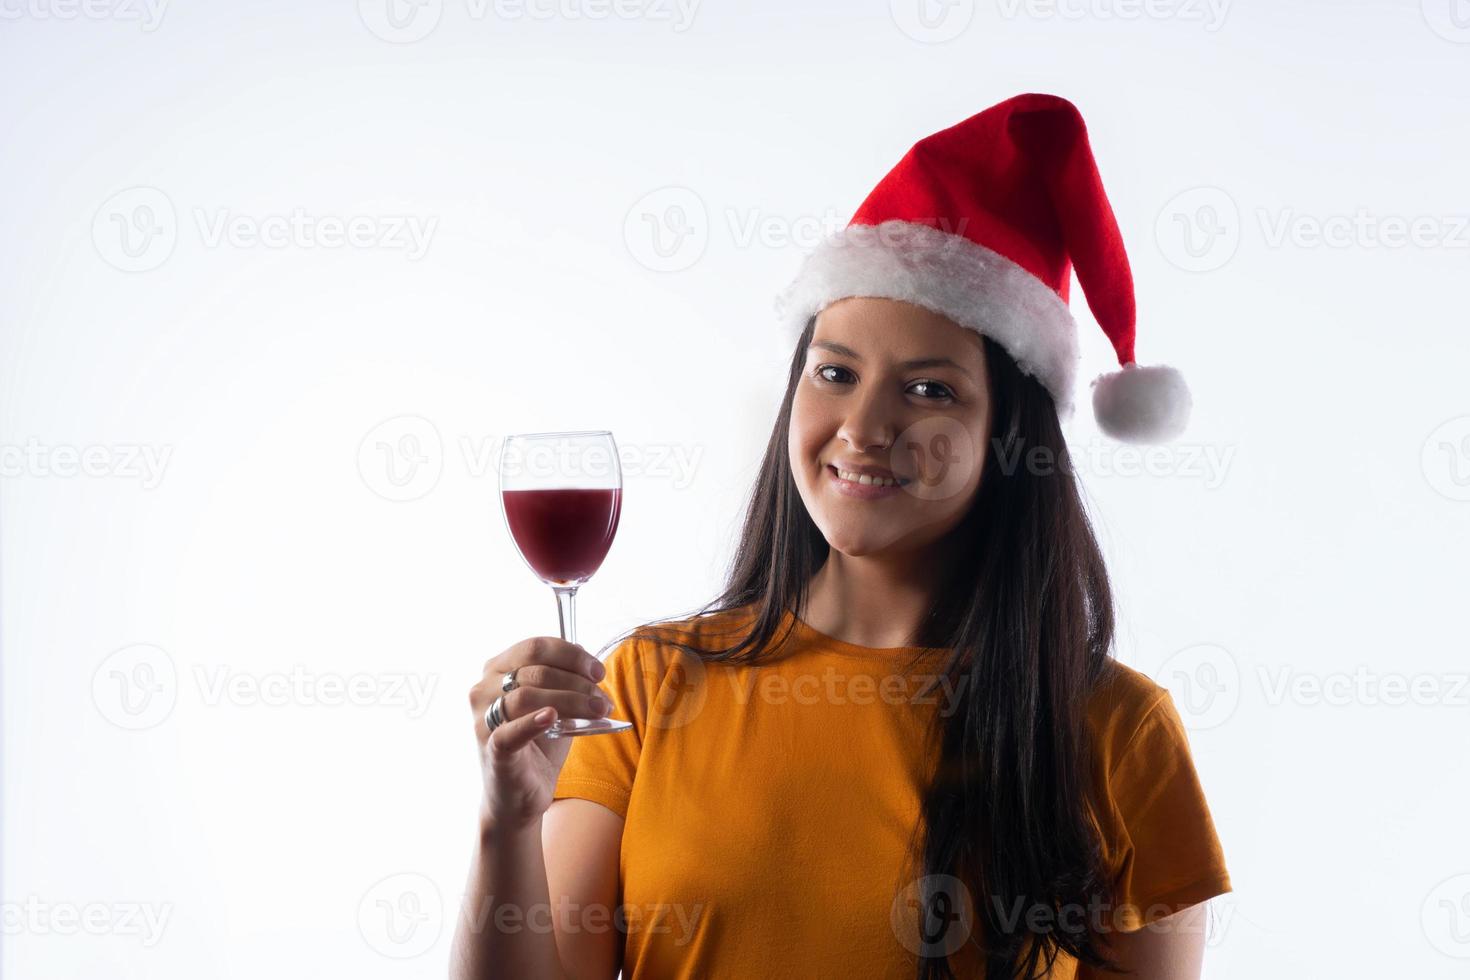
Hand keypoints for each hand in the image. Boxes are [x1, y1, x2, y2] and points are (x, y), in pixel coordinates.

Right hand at [470, 637, 611, 831]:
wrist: (518, 798)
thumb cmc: (537, 748)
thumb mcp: (554, 707)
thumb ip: (564, 681)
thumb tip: (587, 659)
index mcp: (496, 671)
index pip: (534, 647)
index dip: (571, 655)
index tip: (598, 671)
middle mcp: (483, 690)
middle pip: (535, 669)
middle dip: (577, 680)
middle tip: (602, 698)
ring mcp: (484, 719)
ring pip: (528, 695)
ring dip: (571, 700)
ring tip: (597, 711)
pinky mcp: (492, 749)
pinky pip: (510, 730)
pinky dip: (533, 721)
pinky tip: (552, 717)